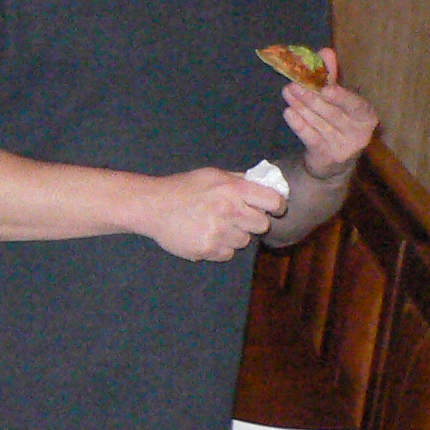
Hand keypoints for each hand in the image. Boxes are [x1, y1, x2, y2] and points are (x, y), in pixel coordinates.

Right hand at [140, 167, 286, 260]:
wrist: (152, 206)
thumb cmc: (184, 188)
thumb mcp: (213, 175)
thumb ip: (241, 180)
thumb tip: (268, 184)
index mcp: (233, 189)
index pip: (274, 202)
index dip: (276, 206)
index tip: (272, 209)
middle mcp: (229, 210)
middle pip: (262, 225)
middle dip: (252, 222)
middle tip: (236, 217)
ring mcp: (218, 232)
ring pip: (244, 241)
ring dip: (234, 235)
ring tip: (214, 225)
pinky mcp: (207, 249)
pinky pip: (228, 254)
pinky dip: (220, 248)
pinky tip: (206, 236)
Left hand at [280, 50, 378, 178]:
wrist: (332, 159)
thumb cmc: (338, 121)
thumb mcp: (338, 98)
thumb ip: (331, 76)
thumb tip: (325, 51)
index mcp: (366, 115)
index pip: (356, 105)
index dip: (342, 97)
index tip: (326, 88)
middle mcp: (359, 132)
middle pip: (333, 114)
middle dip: (312, 98)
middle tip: (294, 84)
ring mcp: (343, 146)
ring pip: (320, 124)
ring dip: (301, 107)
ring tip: (287, 92)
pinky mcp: (327, 156)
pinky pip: (311, 138)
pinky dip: (299, 125)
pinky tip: (288, 112)